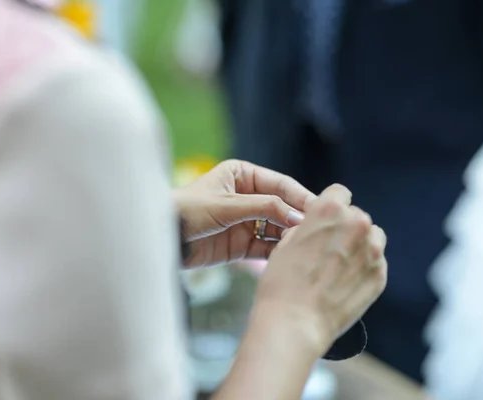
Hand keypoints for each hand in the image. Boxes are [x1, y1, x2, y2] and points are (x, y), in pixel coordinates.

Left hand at [174, 159, 315, 267]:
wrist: (163, 238)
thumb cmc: (189, 210)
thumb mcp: (228, 204)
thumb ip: (264, 208)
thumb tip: (298, 216)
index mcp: (243, 175)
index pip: (280, 184)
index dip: (300, 197)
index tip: (319, 210)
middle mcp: (247, 197)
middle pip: (281, 207)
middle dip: (297, 218)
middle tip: (318, 231)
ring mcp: (245, 221)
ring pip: (276, 228)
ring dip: (289, 236)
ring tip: (305, 246)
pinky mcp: (241, 245)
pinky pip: (265, 247)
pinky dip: (277, 252)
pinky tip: (290, 256)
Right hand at [254, 184, 387, 357]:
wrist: (294, 322)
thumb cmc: (282, 283)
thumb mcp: (285, 242)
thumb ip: (308, 228)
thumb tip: (318, 228)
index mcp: (329, 209)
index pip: (340, 193)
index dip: (331, 207)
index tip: (326, 222)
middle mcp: (356, 223)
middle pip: (357, 216)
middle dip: (345, 229)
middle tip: (328, 251)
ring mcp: (372, 250)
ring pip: (372, 237)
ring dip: (360, 246)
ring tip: (339, 267)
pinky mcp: (380, 275)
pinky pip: (377, 263)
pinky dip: (364, 269)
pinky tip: (345, 283)